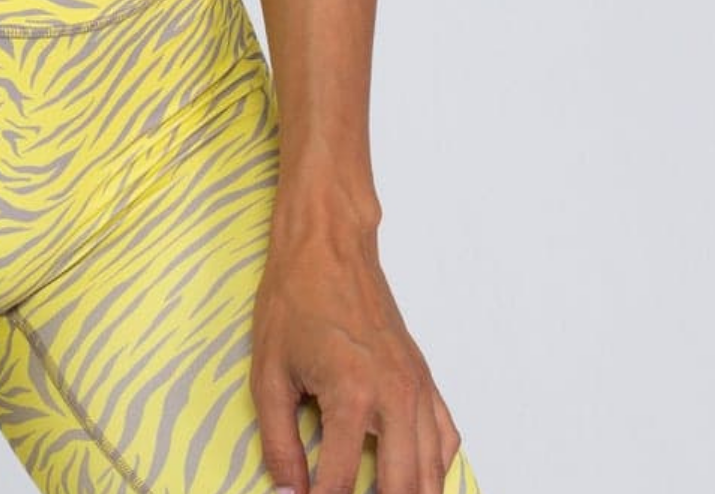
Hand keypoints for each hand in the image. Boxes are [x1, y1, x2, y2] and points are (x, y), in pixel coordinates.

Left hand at [249, 215, 463, 493]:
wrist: (328, 245)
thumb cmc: (294, 300)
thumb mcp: (269, 373)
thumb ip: (278, 442)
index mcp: (351, 395)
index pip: (339, 484)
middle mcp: (394, 397)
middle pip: (401, 489)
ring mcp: (416, 389)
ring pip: (431, 474)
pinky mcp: (425, 380)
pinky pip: (446, 440)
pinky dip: (433, 470)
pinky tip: (413, 478)